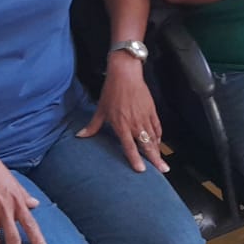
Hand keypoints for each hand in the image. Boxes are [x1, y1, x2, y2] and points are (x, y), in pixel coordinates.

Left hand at [78, 56, 168, 172]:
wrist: (125, 73)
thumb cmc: (111, 91)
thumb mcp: (100, 110)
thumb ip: (92, 126)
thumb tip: (80, 136)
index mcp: (121, 125)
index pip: (130, 147)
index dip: (135, 159)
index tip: (142, 170)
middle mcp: (135, 123)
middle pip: (147, 145)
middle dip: (156, 159)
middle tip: (163, 170)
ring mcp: (145, 117)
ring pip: (153, 137)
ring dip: (158, 150)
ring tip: (162, 162)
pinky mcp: (151, 110)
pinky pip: (157, 126)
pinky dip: (158, 135)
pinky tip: (158, 142)